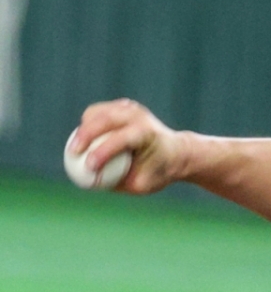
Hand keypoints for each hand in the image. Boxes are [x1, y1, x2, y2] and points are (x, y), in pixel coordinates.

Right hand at [68, 99, 188, 194]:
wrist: (176, 153)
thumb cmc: (157, 173)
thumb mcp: (141, 185)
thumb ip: (116, 183)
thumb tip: (87, 182)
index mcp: (148, 134)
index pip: (121, 139)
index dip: (102, 152)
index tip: (88, 167)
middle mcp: (139, 117)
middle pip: (106, 120)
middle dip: (85, 135)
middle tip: (72, 154)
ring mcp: (131, 109)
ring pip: (98, 112)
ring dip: (83, 128)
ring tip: (75, 148)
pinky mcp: (123, 107)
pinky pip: (99, 112)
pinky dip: (88, 123)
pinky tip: (83, 139)